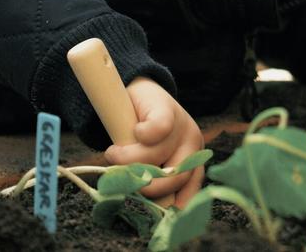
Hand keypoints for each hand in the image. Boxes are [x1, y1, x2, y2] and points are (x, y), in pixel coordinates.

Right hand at [104, 77, 204, 207]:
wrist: (138, 91)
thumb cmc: (143, 131)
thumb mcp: (151, 158)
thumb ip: (153, 178)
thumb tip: (149, 207)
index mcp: (193, 159)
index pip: (191, 187)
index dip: (176, 203)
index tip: (158, 214)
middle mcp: (192, 143)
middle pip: (175, 176)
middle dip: (148, 184)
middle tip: (124, 179)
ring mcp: (182, 124)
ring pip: (158, 155)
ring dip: (129, 158)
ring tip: (113, 153)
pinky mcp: (167, 108)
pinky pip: (156, 130)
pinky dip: (140, 134)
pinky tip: (134, 130)